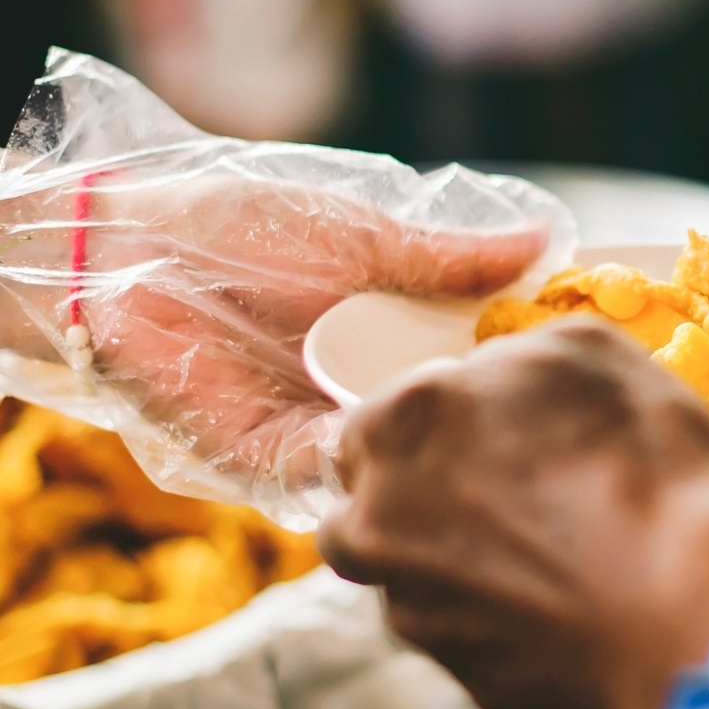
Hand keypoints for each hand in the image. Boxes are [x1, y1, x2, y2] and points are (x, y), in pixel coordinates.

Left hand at [0, 174, 547, 502]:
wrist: (118, 252)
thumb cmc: (234, 227)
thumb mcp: (363, 237)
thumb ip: (451, 259)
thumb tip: (548, 244)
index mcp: (389, 342)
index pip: (473, 376)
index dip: (524, 382)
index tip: (590, 381)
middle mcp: (362, 398)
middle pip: (447, 431)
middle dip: (497, 438)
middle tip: (570, 438)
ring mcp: (320, 435)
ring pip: (402, 466)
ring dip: (446, 466)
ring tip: (517, 463)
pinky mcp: (272, 464)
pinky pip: (340, 482)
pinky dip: (381, 476)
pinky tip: (434, 469)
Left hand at [319, 321, 708, 708]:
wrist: (695, 602)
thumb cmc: (646, 463)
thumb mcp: (587, 351)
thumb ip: (511, 356)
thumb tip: (495, 379)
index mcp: (397, 428)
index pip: (370, 424)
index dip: (431, 428)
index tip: (483, 437)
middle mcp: (379, 525)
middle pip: (372, 510)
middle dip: (421, 503)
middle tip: (505, 497)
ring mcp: (416, 613)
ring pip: (417, 581)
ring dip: (461, 566)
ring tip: (551, 555)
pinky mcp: (466, 678)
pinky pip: (474, 639)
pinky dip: (508, 622)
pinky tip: (572, 603)